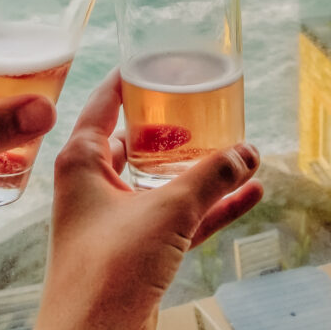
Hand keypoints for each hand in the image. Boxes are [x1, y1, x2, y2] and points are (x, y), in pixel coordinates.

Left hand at [35, 70, 262, 329]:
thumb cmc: (108, 271)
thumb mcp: (166, 210)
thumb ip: (210, 178)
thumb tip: (246, 153)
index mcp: (82, 160)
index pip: (105, 102)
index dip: (131, 78)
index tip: (157, 58)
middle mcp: (95, 185)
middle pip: (136, 140)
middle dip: (173, 126)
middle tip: (204, 102)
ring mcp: (116, 220)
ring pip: (162, 182)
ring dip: (200, 169)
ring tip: (239, 149)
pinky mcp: (137, 252)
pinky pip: (179, 218)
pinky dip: (210, 207)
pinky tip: (248, 194)